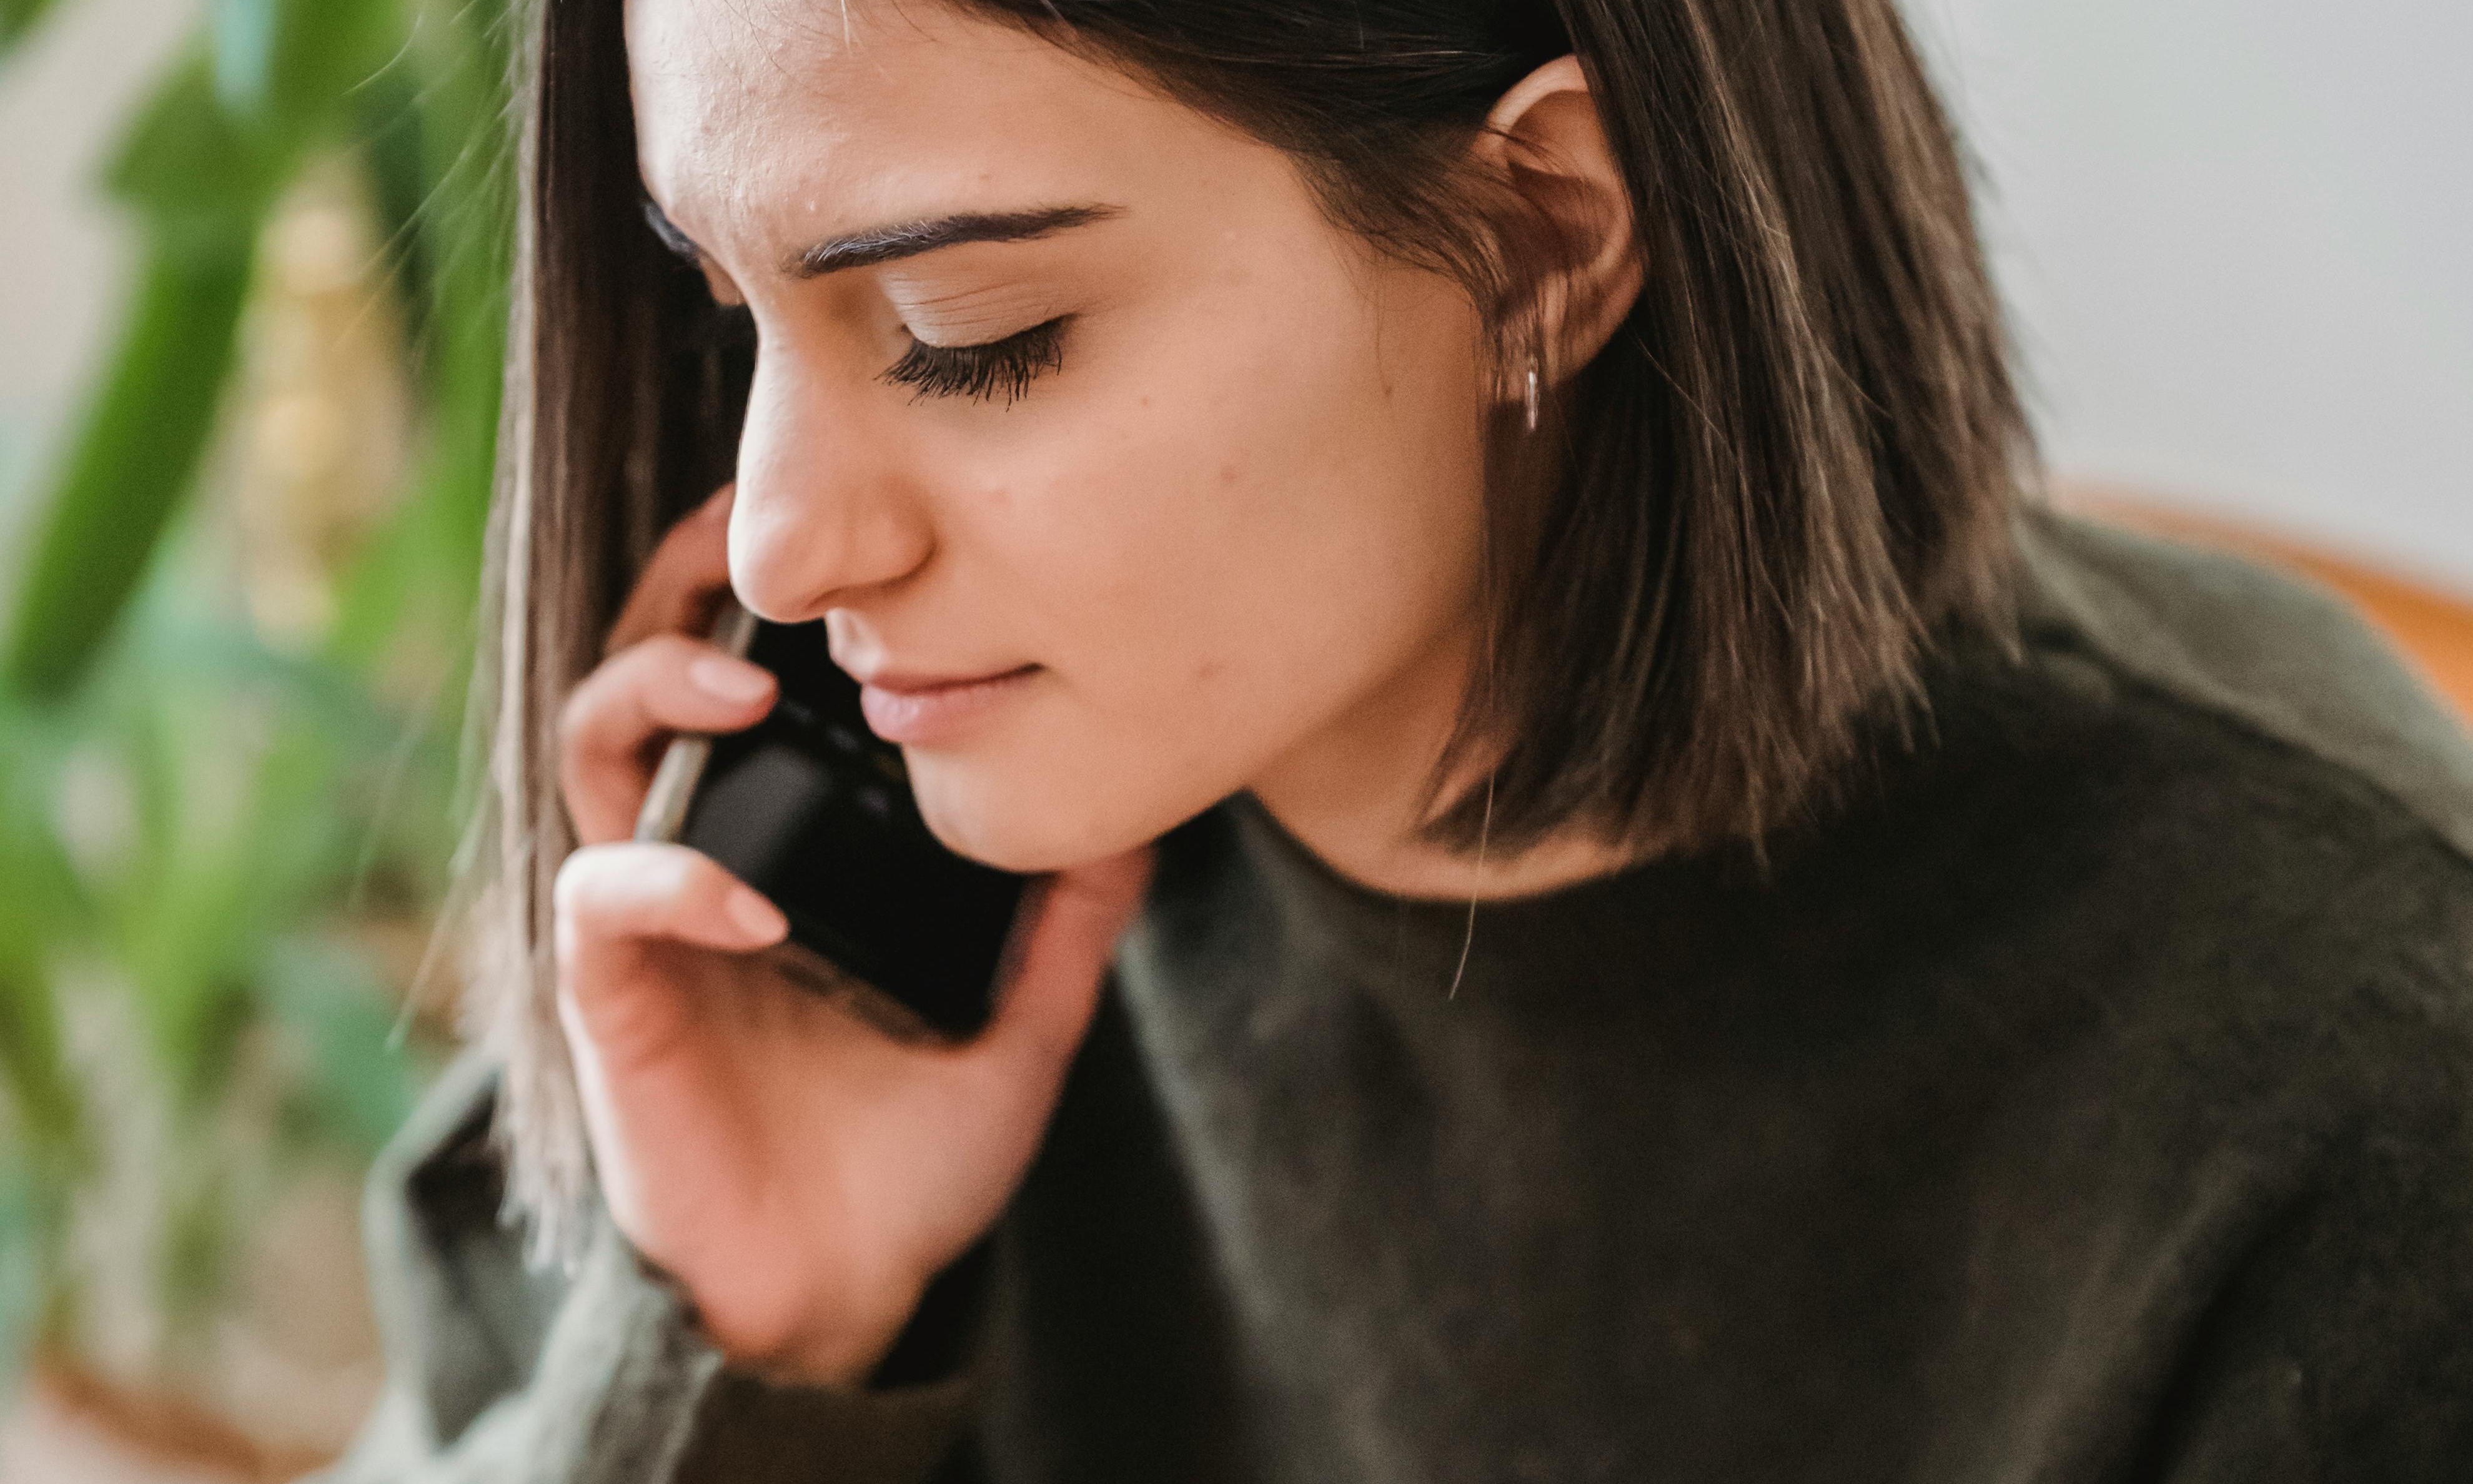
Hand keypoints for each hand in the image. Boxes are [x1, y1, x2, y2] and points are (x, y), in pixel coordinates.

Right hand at [553, 486, 1152, 1385]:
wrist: (844, 1288)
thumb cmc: (909, 1157)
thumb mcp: (1018, 1025)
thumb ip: (1068, 926)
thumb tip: (1143, 824)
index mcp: (786, 847)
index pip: (750, 680)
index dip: (774, 597)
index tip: (848, 539)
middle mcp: (705, 859)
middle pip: (651, 676)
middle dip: (684, 591)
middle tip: (746, 535)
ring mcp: (651, 923)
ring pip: (594, 752)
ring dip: (653, 696)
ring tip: (743, 690)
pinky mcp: (614, 1001)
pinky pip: (602, 903)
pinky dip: (665, 881)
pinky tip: (751, 905)